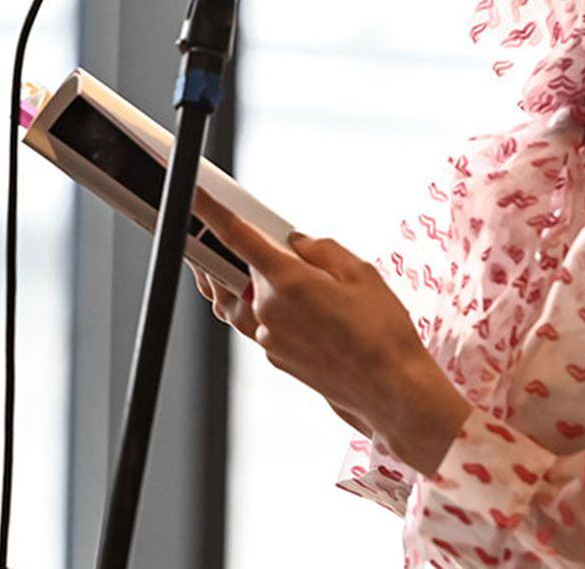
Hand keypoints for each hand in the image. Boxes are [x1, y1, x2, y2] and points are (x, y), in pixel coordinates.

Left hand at [187, 200, 470, 474]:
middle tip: (236, 239)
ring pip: (235, 302)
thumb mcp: (360, 273)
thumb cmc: (382, 331)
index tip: (194, 197)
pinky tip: (285, 303)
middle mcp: (268, 310)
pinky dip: (258, 308)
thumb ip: (321, 250)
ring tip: (247, 268)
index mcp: (287, 281)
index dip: (210, 212)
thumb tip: (296, 244)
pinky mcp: (275, 357)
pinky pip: (254, 325)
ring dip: (233, 282)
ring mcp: (268, 338)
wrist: (390, 389)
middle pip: (230, 271)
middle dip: (227, 253)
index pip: (236, 237)